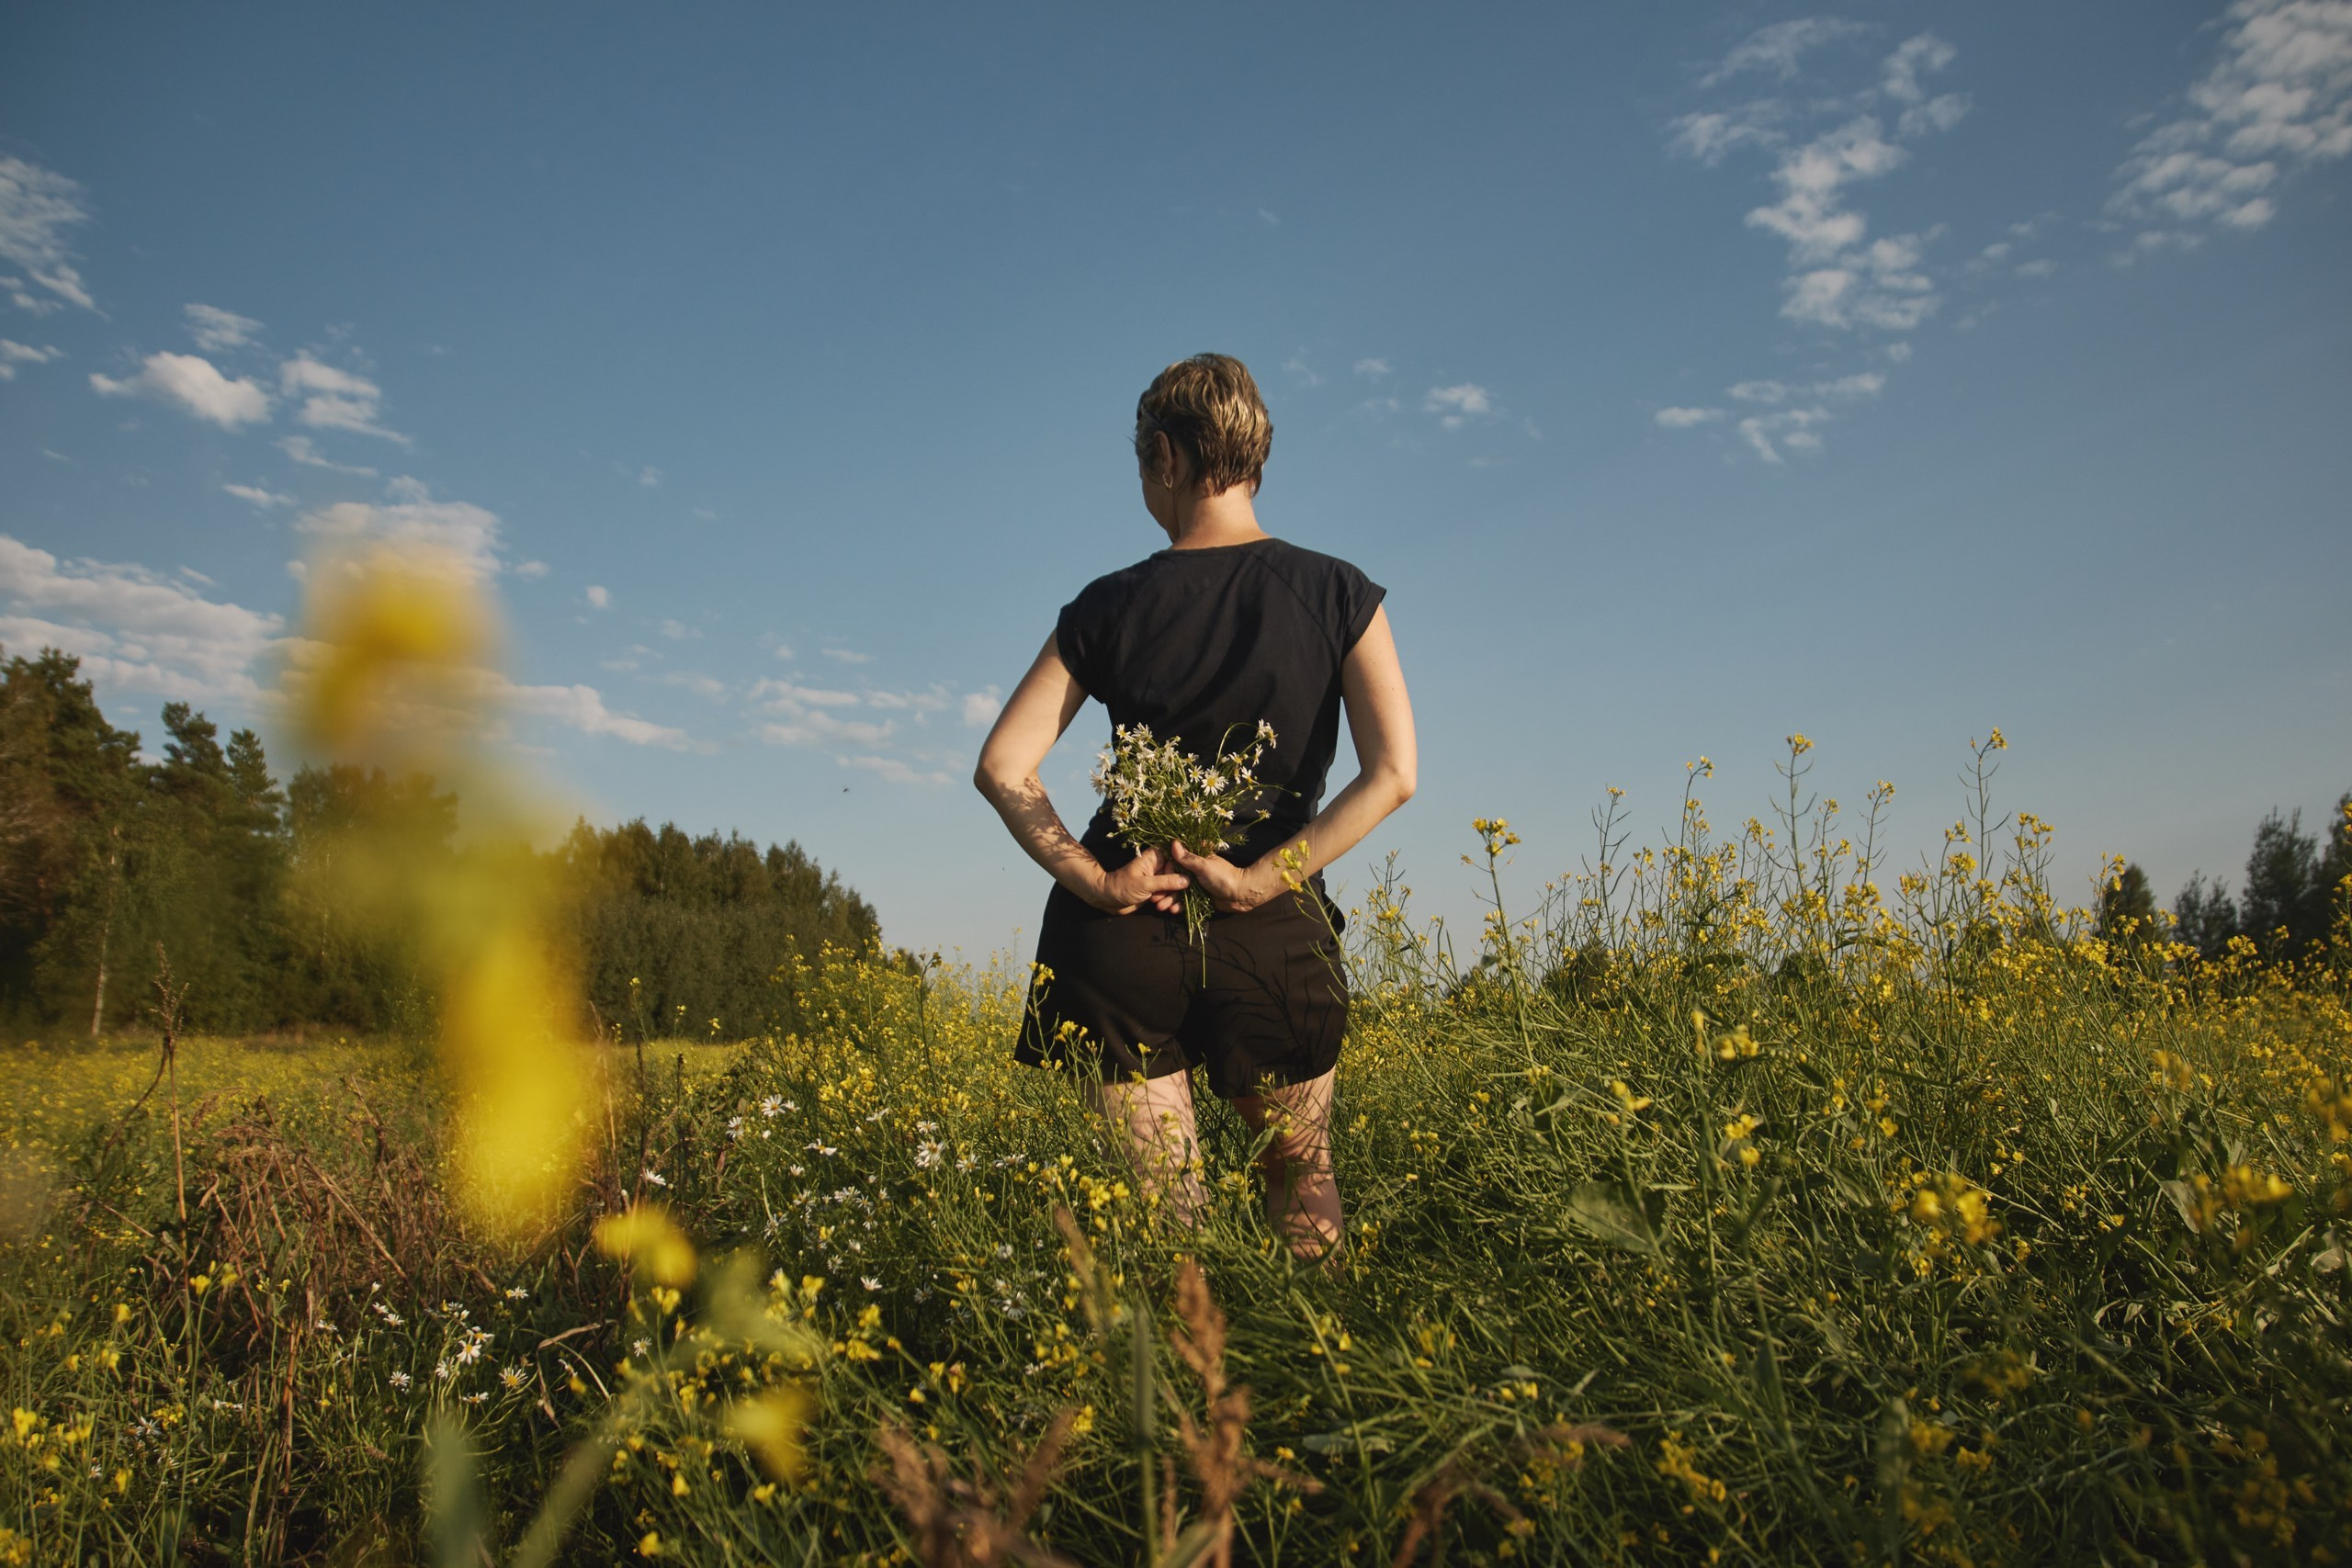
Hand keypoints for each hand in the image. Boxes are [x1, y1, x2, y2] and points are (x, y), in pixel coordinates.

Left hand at [1091, 845, 1189, 914]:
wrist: (1108, 899)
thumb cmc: (1122, 886)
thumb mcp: (1145, 884)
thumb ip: (1166, 882)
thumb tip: (1187, 880)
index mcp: (1155, 856)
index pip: (1177, 859)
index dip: (1179, 872)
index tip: (1177, 883)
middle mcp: (1159, 865)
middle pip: (1179, 874)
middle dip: (1176, 889)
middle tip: (1165, 899)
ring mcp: (1159, 878)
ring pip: (1176, 886)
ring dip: (1172, 898)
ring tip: (1160, 906)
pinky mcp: (1158, 890)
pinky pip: (1171, 895)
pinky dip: (1170, 902)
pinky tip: (1166, 909)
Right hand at [1166, 839, 1286, 914]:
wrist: (1240, 895)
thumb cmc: (1224, 876)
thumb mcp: (1204, 865)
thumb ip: (1188, 857)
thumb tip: (1173, 843)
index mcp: (1196, 858)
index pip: (1175, 862)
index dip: (1165, 870)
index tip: (1156, 878)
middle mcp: (1194, 871)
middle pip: (1174, 879)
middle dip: (1164, 889)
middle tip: (1154, 898)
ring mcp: (1196, 885)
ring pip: (1178, 892)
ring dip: (1169, 899)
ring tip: (1161, 907)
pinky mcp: (1199, 897)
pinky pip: (1186, 901)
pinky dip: (1179, 906)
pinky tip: (1173, 910)